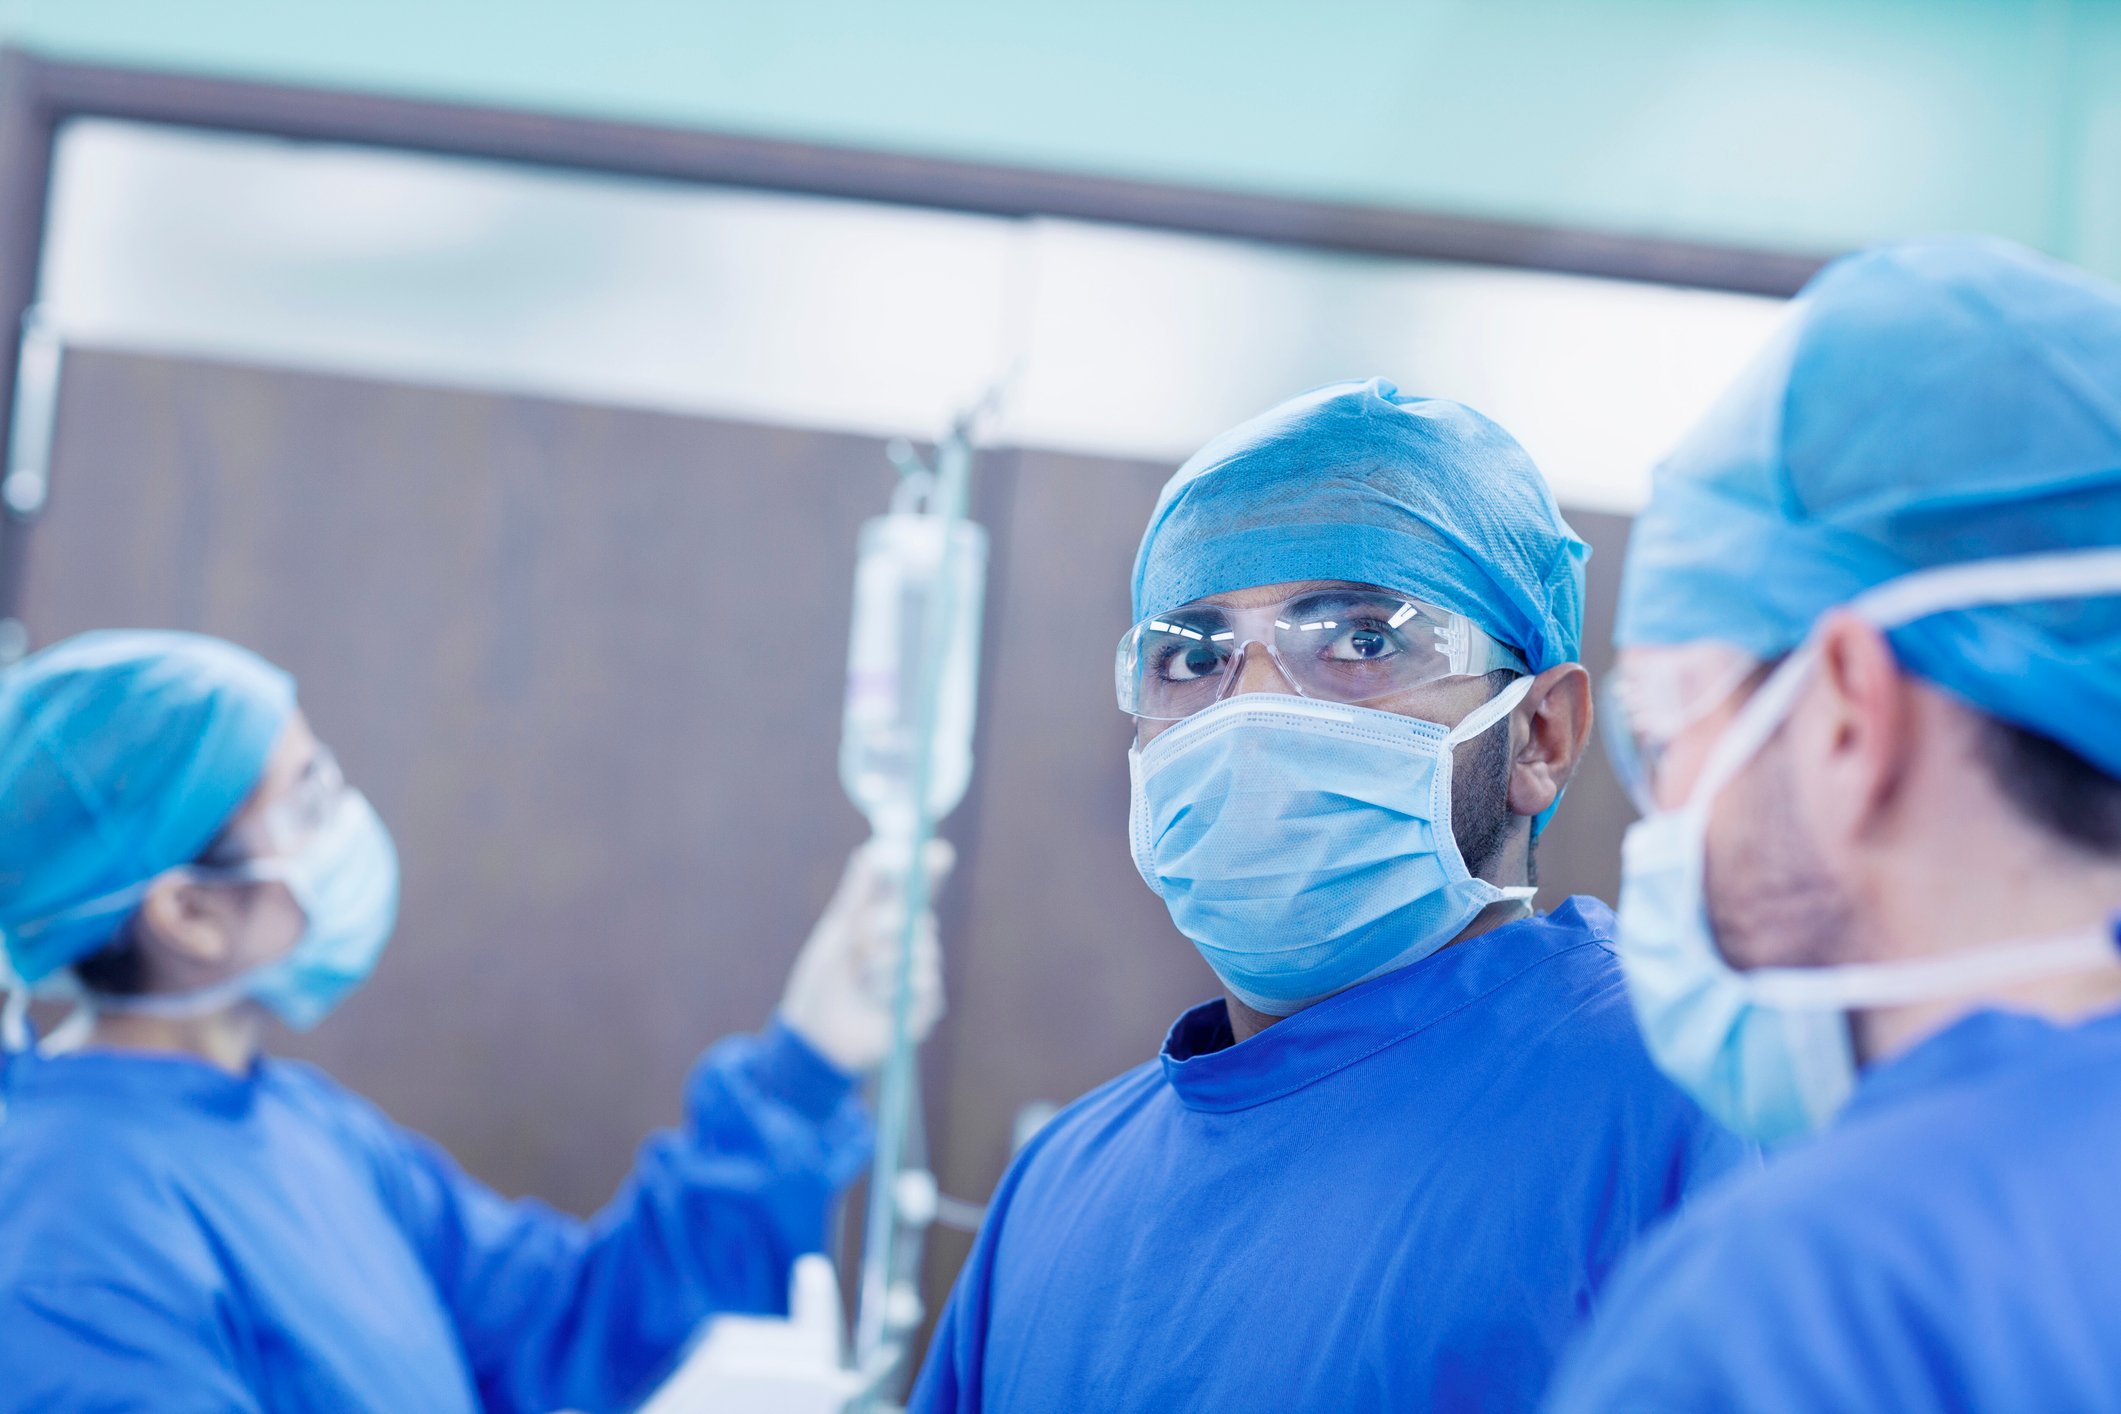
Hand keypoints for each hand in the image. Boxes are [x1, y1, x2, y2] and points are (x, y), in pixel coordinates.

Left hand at [778, 839, 950, 1074]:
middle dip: (892, 924)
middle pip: (920, 919)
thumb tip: (868, 852)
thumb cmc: (821, 983)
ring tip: (863, 981)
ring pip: (925, 953)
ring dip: (888, 964)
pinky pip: (927, 987)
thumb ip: (856, 897)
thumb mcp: (837, 935)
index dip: (930, 870)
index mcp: (886, 925)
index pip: (915, 891)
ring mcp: (918, 977)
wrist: (814, 1038)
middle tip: (866, 935)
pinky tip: (880, 1003)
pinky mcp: (924, 1008)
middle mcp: (907, 947)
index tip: (939, 852)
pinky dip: (899, 991)